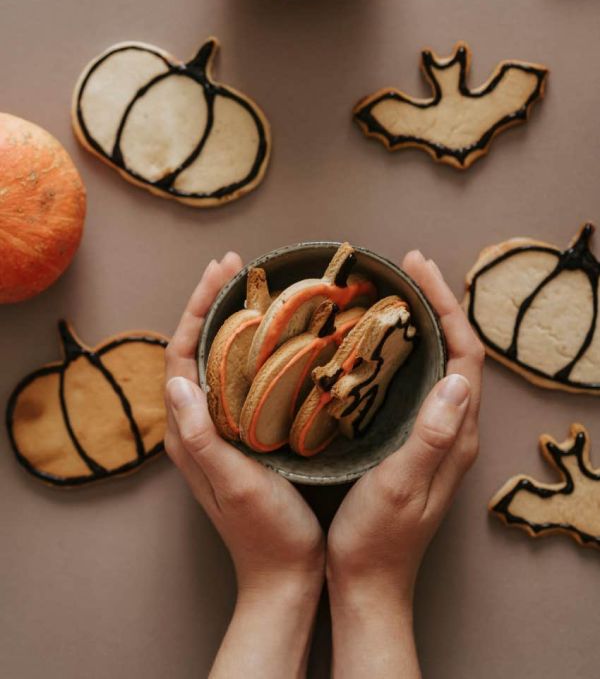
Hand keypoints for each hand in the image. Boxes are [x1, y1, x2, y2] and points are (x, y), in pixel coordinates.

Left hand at [164, 253, 324, 678]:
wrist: (287, 575)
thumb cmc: (267, 533)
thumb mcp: (235, 483)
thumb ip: (201, 436)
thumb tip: (176, 379)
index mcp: (188, 433)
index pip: (182, 354)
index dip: (198, 308)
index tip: (222, 272)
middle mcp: (198, 425)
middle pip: (196, 349)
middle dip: (211, 303)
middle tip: (236, 266)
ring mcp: (221, 430)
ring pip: (219, 360)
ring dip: (231, 320)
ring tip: (253, 287)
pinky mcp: (244, 436)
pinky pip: (240, 379)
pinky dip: (252, 348)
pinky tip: (276, 336)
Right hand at [326, 251, 483, 677]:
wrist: (365, 583)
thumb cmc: (378, 539)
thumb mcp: (404, 485)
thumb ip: (432, 435)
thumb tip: (460, 380)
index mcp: (455, 434)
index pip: (465, 354)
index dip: (446, 305)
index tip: (417, 269)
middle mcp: (450, 428)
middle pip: (454, 350)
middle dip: (434, 302)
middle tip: (404, 267)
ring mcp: (431, 434)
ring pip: (434, 363)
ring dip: (419, 323)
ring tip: (390, 291)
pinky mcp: (409, 441)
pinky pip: (412, 381)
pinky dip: (399, 350)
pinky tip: (371, 343)